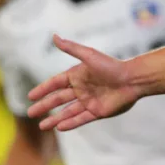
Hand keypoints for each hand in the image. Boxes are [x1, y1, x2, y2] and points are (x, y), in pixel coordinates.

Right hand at [25, 35, 140, 130]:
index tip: (31, 96)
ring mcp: (90, 101)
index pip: (56, 83)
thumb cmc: (112, 66)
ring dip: (55, 118)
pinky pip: (81, 119)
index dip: (43, 89)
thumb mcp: (89, 56)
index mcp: (79, 75)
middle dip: (45, 106)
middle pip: (59, 99)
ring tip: (42, 126)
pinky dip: (70, 123)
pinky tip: (59, 128)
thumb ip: (71, 48)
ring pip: (68, 111)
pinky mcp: (98, 111)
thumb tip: (54, 36)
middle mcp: (83, 88)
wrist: (133, 80)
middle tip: (31, 113)